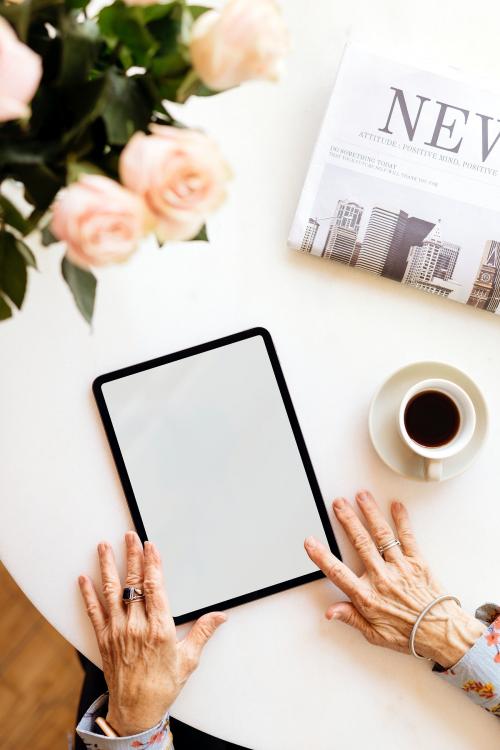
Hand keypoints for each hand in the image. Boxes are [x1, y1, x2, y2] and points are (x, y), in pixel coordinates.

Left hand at [78, 532, 225, 735]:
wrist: (136, 711)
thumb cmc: (162, 686)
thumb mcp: (189, 659)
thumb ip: (203, 632)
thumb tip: (221, 616)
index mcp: (159, 628)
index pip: (154, 587)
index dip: (152, 563)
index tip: (150, 546)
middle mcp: (136, 626)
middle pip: (133, 583)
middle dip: (131, 556)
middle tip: (129, 535)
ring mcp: (117, 631)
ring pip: (110, 592)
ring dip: (107, 566)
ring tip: (103, 546)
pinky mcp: (104, 639)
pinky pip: (94, 612)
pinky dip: (87, 594)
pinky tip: (83, 579)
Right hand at [305, 491, 483, 667]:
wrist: (441, 633)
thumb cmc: (409, 634)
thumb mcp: (374, 634)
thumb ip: (350, 617)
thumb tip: (330, 611)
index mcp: (367, 596)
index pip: (338, 572)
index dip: (321, 556)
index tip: (310, 542)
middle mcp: (382, 577)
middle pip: (360, 542)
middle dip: (347, 520)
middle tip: (338, 504)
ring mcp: (400, 567)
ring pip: (381, 534)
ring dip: (370, 513)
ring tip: (362, 497)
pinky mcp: (417, 562)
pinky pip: (408, 537)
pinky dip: (402, 520)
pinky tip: (396, 506)